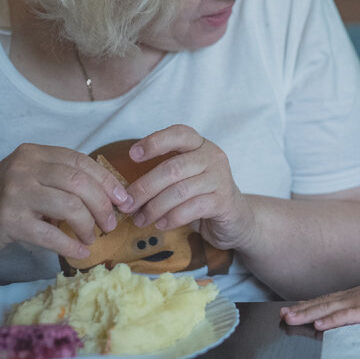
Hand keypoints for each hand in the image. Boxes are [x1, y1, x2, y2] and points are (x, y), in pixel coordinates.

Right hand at [0, 143, 130, 263]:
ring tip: (92, 236)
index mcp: (34, 153)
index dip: (108, 181)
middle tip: (110, 223)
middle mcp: (24, 166)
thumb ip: (61, 179)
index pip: (82, 162)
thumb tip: (111, 194)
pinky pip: (50, 234)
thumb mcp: (31, 179)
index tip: (123, 200)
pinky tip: (80, 252)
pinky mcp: (8, 219)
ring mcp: (15, 192)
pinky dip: (70, 244)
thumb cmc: (2, 202)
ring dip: (88, 225)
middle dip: (102, 205)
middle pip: (80, 182)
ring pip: (70, 206)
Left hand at [118, 124, 254, 250]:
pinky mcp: (224, 201)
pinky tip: (161, 224)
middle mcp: (213, 157)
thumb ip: (163, 174)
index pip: (179, 134)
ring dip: (154, 208)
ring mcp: (220, 178)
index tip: (132, 155)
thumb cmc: (201, 194)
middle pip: (172, 168)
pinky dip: (172, 218)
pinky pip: (192, 209)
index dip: (155, 142)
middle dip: (144, 188)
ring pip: (180, 191)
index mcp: (200, 145)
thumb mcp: (185, 176)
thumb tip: (124, 189)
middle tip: (126, 205)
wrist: (235, 217)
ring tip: (139, 219)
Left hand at [280, 276, 359, 329]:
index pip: (322, 300)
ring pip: (326, 310)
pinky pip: (344, 317)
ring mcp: (354, 303)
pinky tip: (318, 325)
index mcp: (348, 296)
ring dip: (307, 314)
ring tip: (290, 318)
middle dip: (299, 310)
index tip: (289, 309)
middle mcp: (347, 298)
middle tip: (282, 315)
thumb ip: (354, 307)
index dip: (305, 305)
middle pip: (319, 304)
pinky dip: (330, 321)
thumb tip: (342, 315)